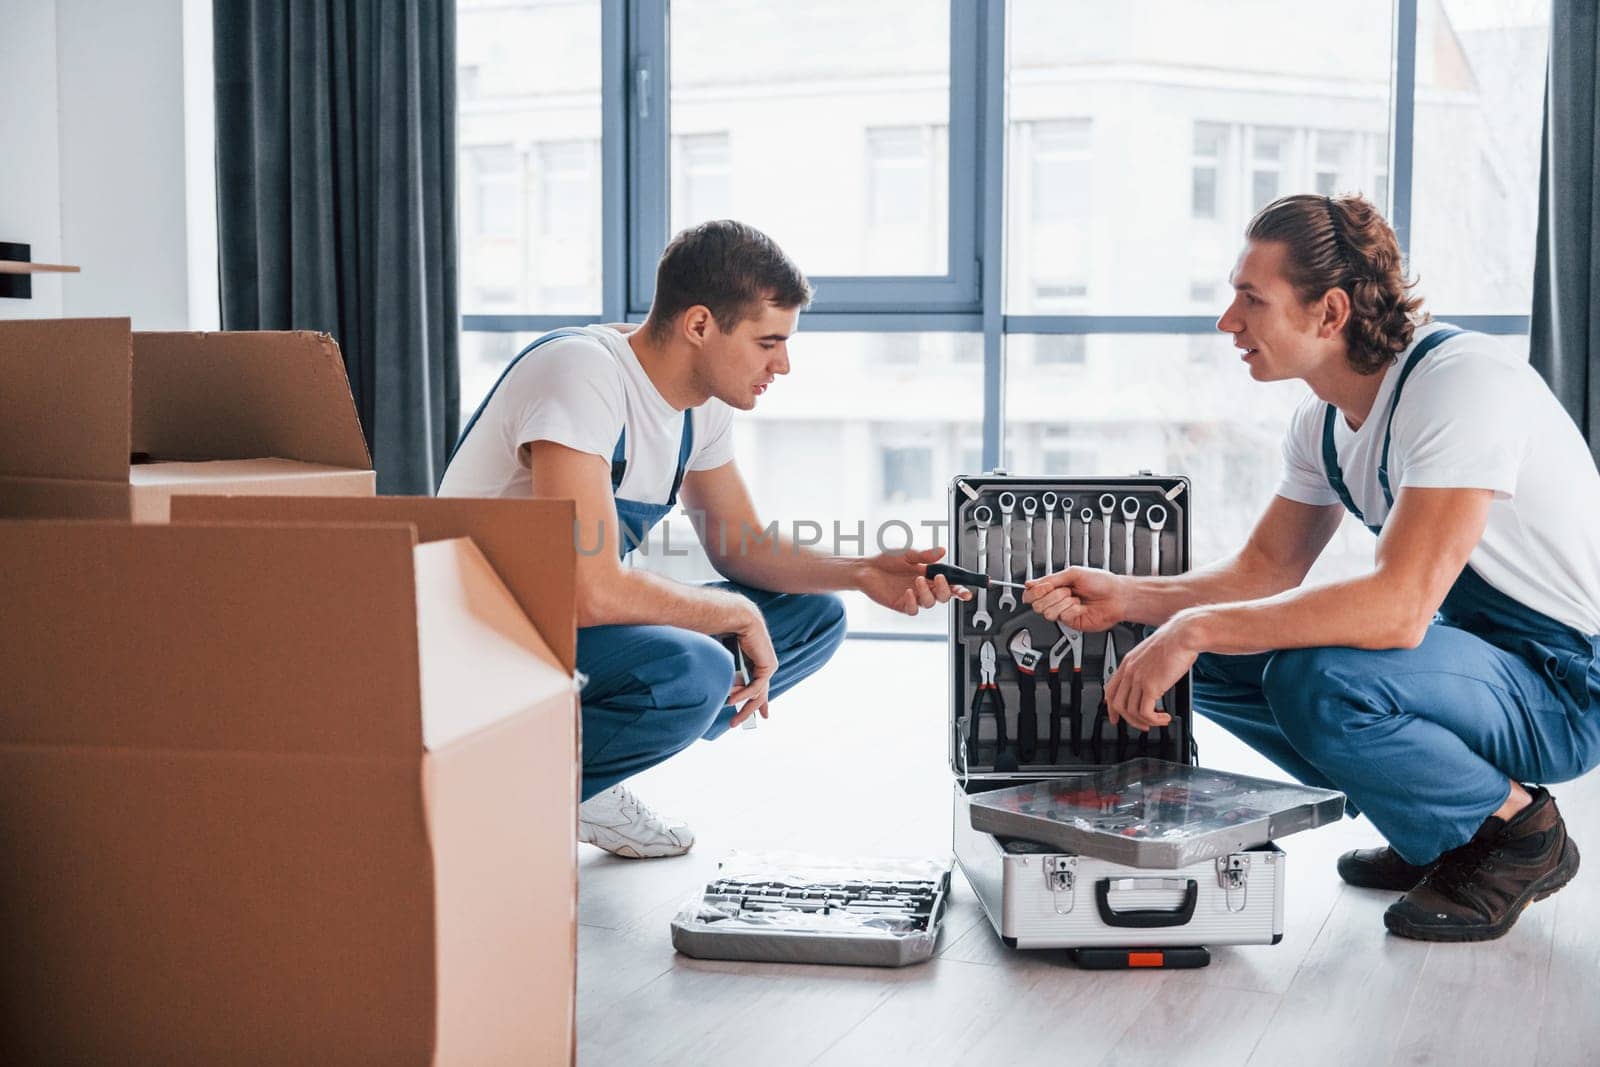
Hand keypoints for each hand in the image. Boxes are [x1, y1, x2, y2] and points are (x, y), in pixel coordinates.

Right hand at [727, 605, 777, 726]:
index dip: (756, 699)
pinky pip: (756, 686)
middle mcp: (761, 660)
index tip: (762, 715)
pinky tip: (732, 699)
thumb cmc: (721, 628)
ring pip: (759, 692)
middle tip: (738, 723)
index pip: (756, 682)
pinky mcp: (768, 664)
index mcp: (752, 657)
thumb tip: (727, 690)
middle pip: (759, 691)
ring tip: (734, 721)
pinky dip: (744, 694)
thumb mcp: (722, 655)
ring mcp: (766, 662)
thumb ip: (727, 672)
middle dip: (751, 709)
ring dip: (745, 708)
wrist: (733, 614)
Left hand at [856, 546, 972, 616]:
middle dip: (945, 589)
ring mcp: (914, 597)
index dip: (960, 589)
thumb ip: (925, 555)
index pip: (949, 584)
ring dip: (927, 592)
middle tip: (939, 578)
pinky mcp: (902, 604)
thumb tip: (942, 551)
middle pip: (943, 596)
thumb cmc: (886, 560)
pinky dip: (913, 602)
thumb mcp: (908, 553)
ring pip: (930, 603)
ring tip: (917, 580)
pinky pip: (913, 609)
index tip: (967, 591)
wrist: (866, 569)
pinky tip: (908, 592)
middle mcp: (924, 588)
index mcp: (929, 575)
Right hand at [1023, 566, 1128, 631]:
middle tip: (1067, 591)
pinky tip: (1081, 607)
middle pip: (1037, 604)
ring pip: (1048, 612)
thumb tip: (1030, 583)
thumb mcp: (1073, 573)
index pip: (1032, 593)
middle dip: (1052, 595)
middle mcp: (1058, 601)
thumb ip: (1050, 579)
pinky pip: (1063, 617)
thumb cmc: (1101, 582)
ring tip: (1076, 599)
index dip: (1035, 591)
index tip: (1044, 587)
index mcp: (1056, 587)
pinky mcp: (1071, 623)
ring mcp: (1064, 612)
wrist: (1117, 596)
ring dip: (1064, 602)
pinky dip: (1073, 609)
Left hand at [1105, 617, 1201, 731]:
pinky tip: (1164, 717)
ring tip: (1159, 721)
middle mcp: (1129, 671)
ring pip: (1131, 711)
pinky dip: (1154, 720)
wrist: (1184, 635)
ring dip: (1145, 721)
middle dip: (1129, 719)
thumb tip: (1151, 683)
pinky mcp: (1151, 686)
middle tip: (1142, 725)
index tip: (1115, 717)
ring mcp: (1138, 678)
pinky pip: (1145, 712)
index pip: (1110, 689)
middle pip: (1118, 704)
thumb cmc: (1175, 642)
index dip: (1111, 707)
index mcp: (1128, 662)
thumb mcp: (1152, 654)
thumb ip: (1146, 667)